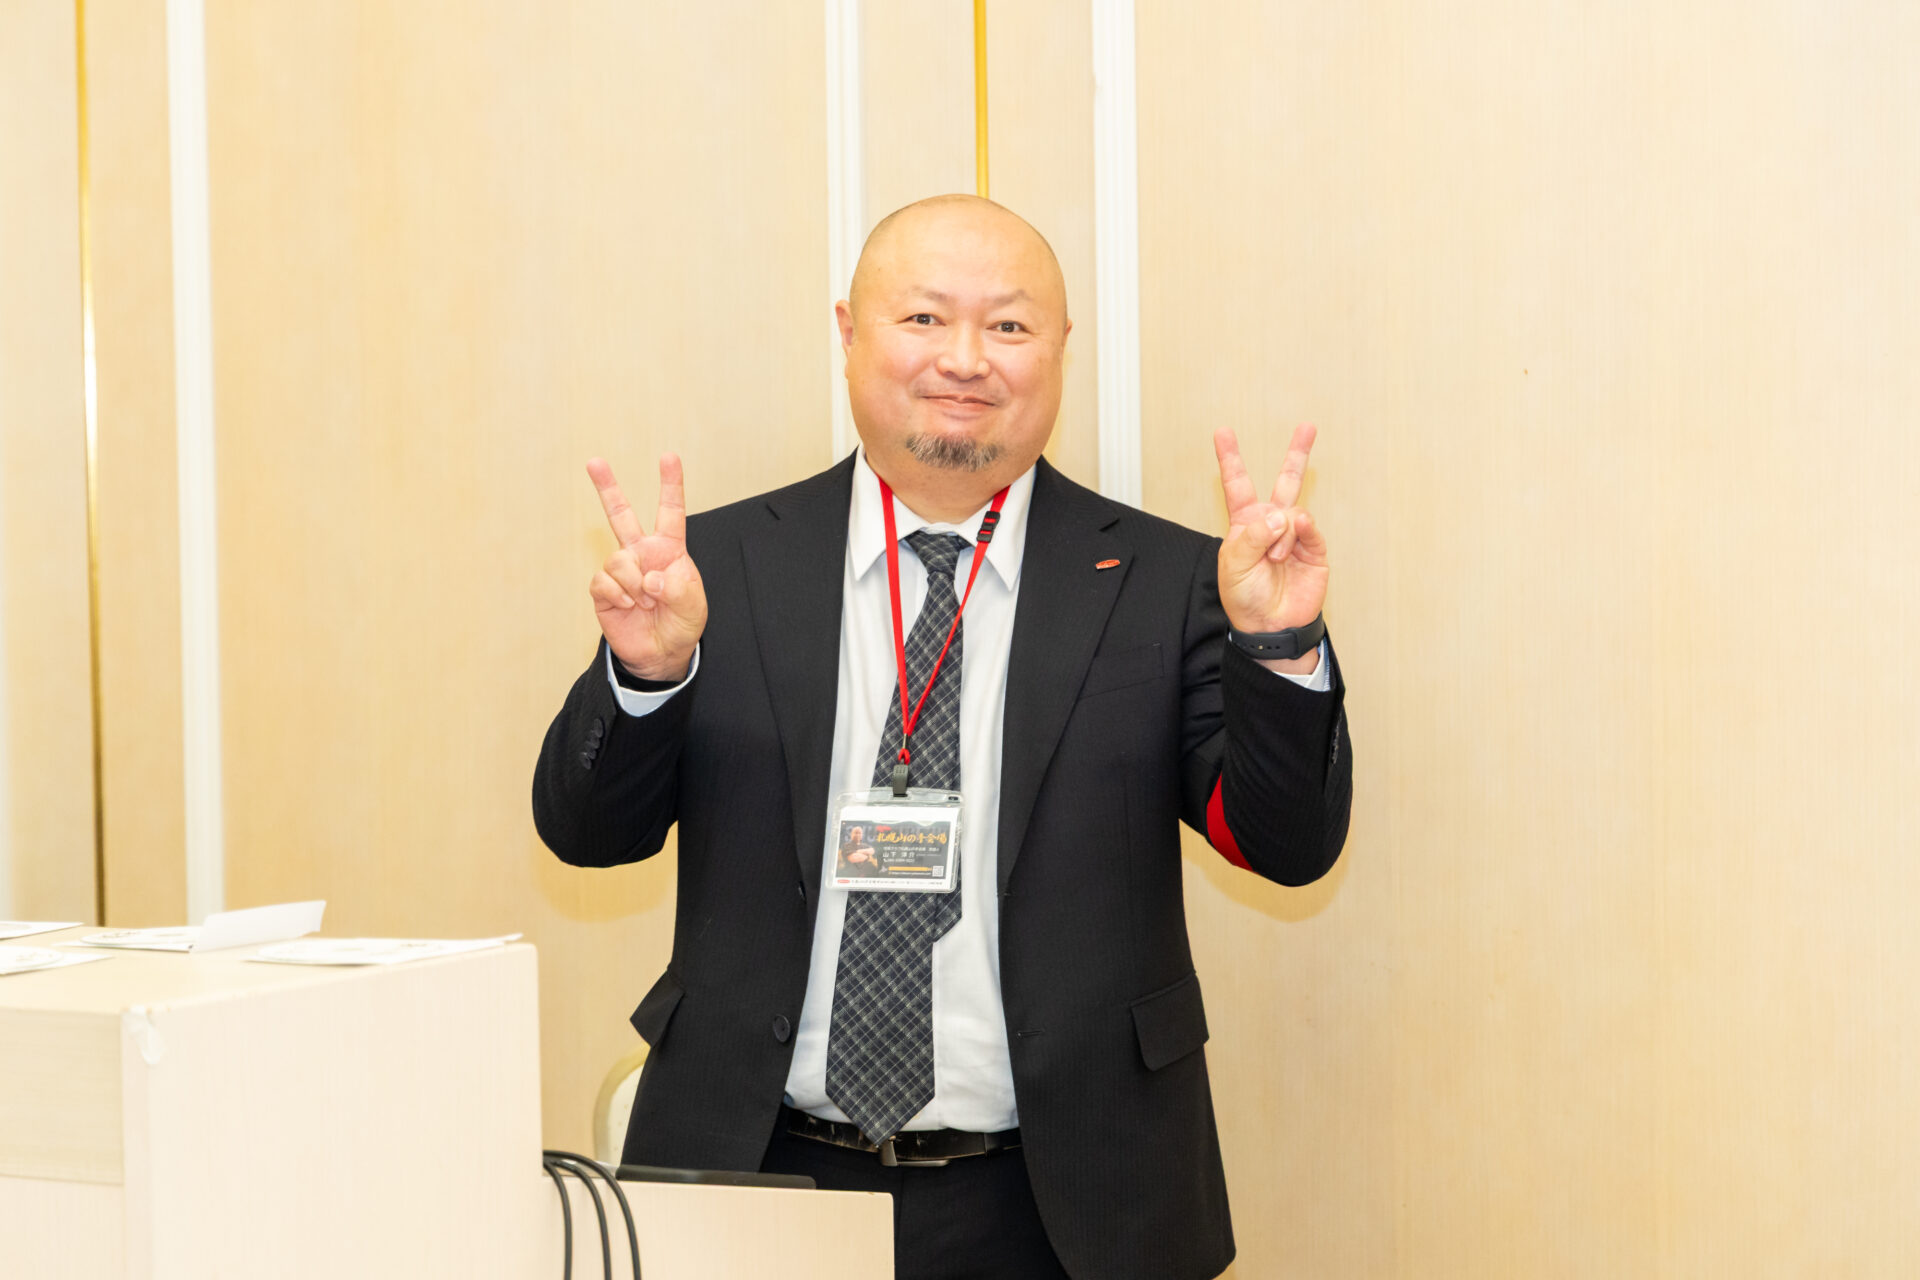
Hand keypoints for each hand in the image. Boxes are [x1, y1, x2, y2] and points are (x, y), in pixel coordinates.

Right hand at [587, 454, 706, 681]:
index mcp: (669, 550)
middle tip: (594, 461)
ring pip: (617, 559)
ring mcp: (621, 571)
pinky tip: (628, 606)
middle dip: (607, 487)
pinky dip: (619, 595)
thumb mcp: (693, 607)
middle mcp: (642, 554)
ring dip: (634, 583)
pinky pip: (604, 582)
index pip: (671, 512)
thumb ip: (678, 589)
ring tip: (645, 602)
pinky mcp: (604, 590)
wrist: (661, 654)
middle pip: (621, 514)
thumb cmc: (681, 624)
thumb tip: (649, 578)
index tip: (669, 457)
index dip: (671, 484)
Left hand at [1214, 425, 1329, 646]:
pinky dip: (1300, 534)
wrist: (1271, 626)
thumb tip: (1282, 514)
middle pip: (1285, 481)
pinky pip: (1309, 527)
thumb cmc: (1245, 597)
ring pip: (1292, 509)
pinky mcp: (1314, 548)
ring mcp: (1294, 534)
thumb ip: (1252, 536)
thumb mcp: (1234, 565)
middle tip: (1307, 427)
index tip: (1223, 431)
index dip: (1231, 458)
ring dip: (1281, 535)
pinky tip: (1293, 544)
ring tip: (1275, 559)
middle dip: (1297, 454)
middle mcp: (1270, 524)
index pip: (1237, 484)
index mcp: (1244, 524)